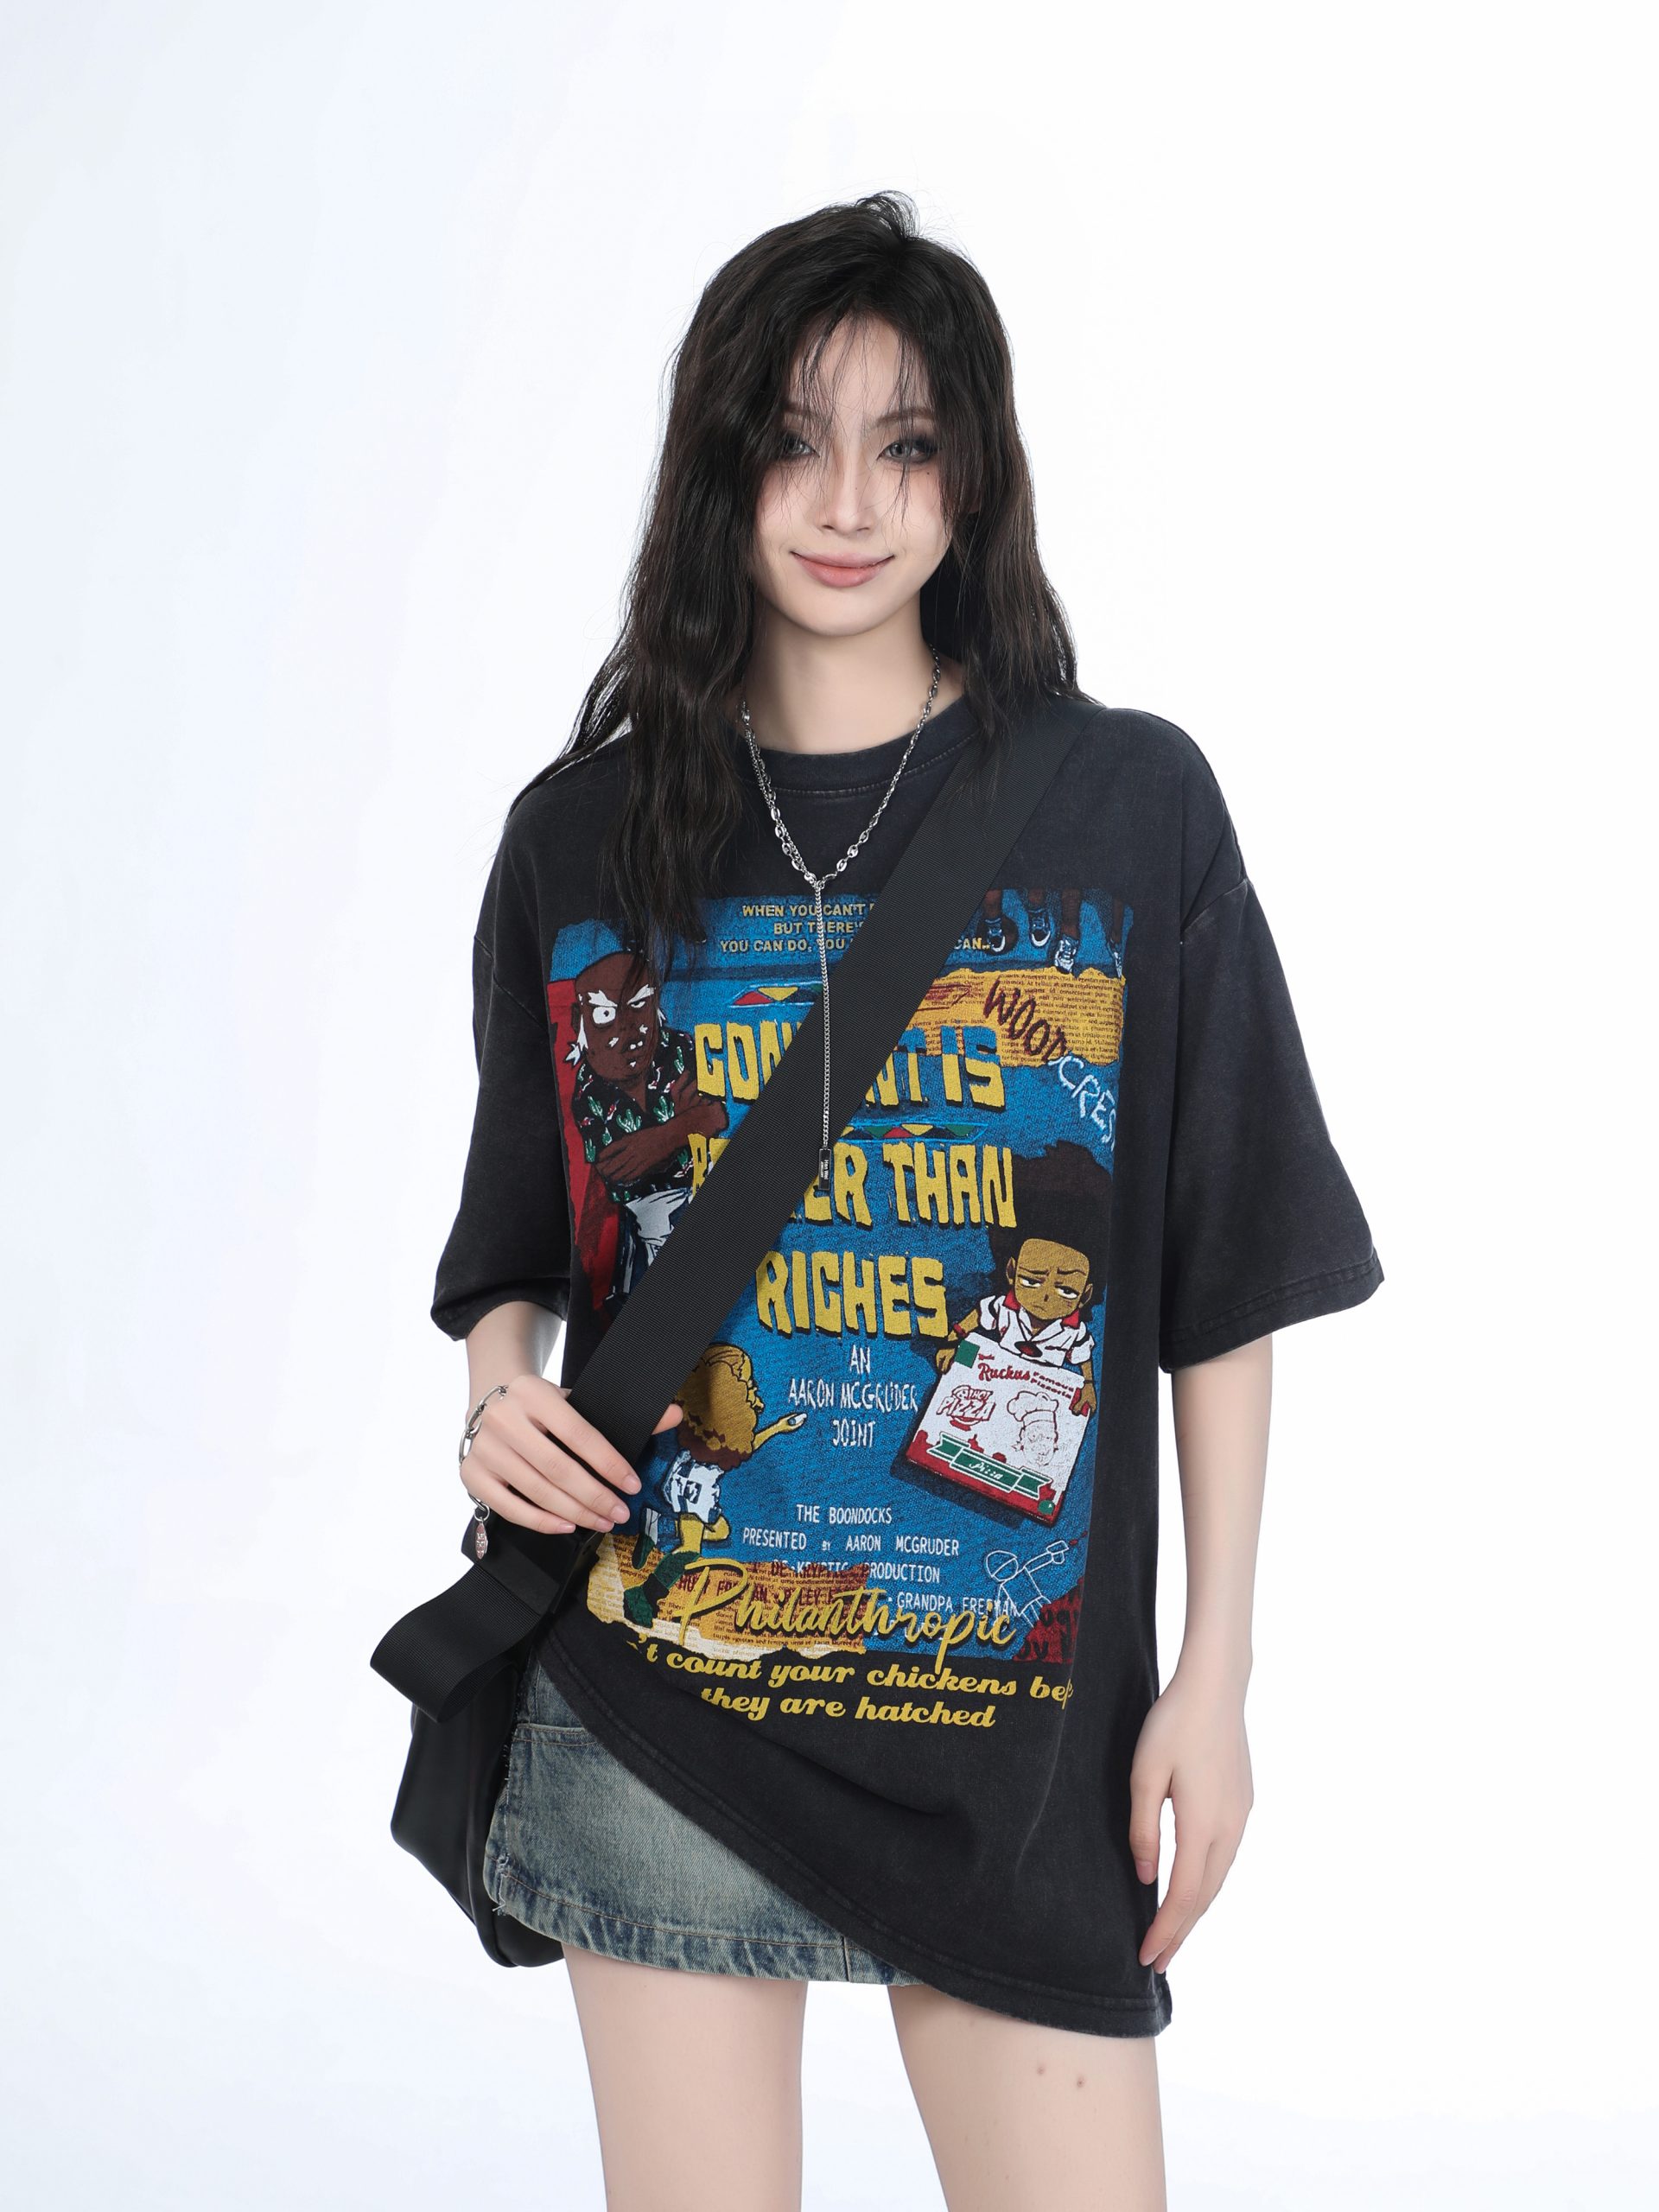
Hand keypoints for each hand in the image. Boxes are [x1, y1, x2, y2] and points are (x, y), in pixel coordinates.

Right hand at [462, 1374, 682, 1534]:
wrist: (490, 1403)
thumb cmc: (541, 1408)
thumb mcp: (575, 1401)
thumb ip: (622, 1413)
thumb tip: (675, 1415)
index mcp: (532, 1392)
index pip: (580, 1434)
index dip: (610, 1463)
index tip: (633, 1485)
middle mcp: (502, 1418)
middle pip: (558, 1468)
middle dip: (596, 1496)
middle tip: (621, 1513)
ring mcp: (483, 1448)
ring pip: (537, 1491)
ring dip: (576, 1512)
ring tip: (602, 1522)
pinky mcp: (471, 1475)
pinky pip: (510, 1508)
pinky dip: (541, 1521)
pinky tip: (568, 1525)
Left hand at [1127, 1661, 1253, 1973]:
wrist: (1217, 1686)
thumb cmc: (1173, 1724)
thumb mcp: (1144, 1774)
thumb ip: (1144, 1829)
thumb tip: (1147, 1878)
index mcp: (1203, 1825)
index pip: (1183, 1896)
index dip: (1165, 1931)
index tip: (1146, 1958)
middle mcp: (1229, 1829)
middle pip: (1204, 1896)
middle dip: (1181, 1933)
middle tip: (1158, 1962)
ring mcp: (1241, 1816)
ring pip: (1217, 1879)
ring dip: (1195, 1910)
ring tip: (1173, 1934)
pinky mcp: (1243, 1803)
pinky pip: (1224, 1857)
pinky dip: (1206, 1883)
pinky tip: (1192, 1887)